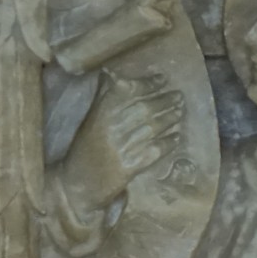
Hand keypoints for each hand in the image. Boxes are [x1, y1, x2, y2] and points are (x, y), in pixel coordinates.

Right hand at [61, 72, 183, 213]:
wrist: (76, 184)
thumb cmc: (84, 149)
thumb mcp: (90, 120)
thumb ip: (103, 97)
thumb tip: (112, 73)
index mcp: (100, 113)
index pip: (128, 91)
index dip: (148, 84)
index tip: (163, 79)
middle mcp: (111, 127)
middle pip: (145, 108)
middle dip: (165, 101)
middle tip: (179, 96)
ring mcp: (121, 148)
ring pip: (152, 128)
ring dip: (169, 119)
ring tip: (180, 112)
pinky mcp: (129, 167)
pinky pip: (154, 151)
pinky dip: (167, 143)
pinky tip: (175, 138)